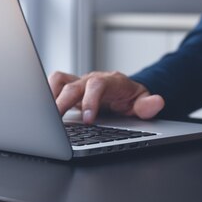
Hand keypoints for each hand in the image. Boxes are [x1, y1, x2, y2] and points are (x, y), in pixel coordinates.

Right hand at [48, 71, 164, 123]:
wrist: (124, 91)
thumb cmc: (132, 98)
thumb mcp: (143, 103)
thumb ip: (148, 105)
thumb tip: (157, 102)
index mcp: (111, 82)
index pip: (97, 85)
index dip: (90, 101)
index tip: (88, 120)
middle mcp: (92, 79)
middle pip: (73, 85)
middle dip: (63, 102)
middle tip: (57, 122)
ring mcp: (80, 83)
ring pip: (60, 81)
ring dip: (50, 96)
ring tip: (45, 116)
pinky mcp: (70, 88)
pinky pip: (54, 85)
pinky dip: (47, 95)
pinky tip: (44, 113)